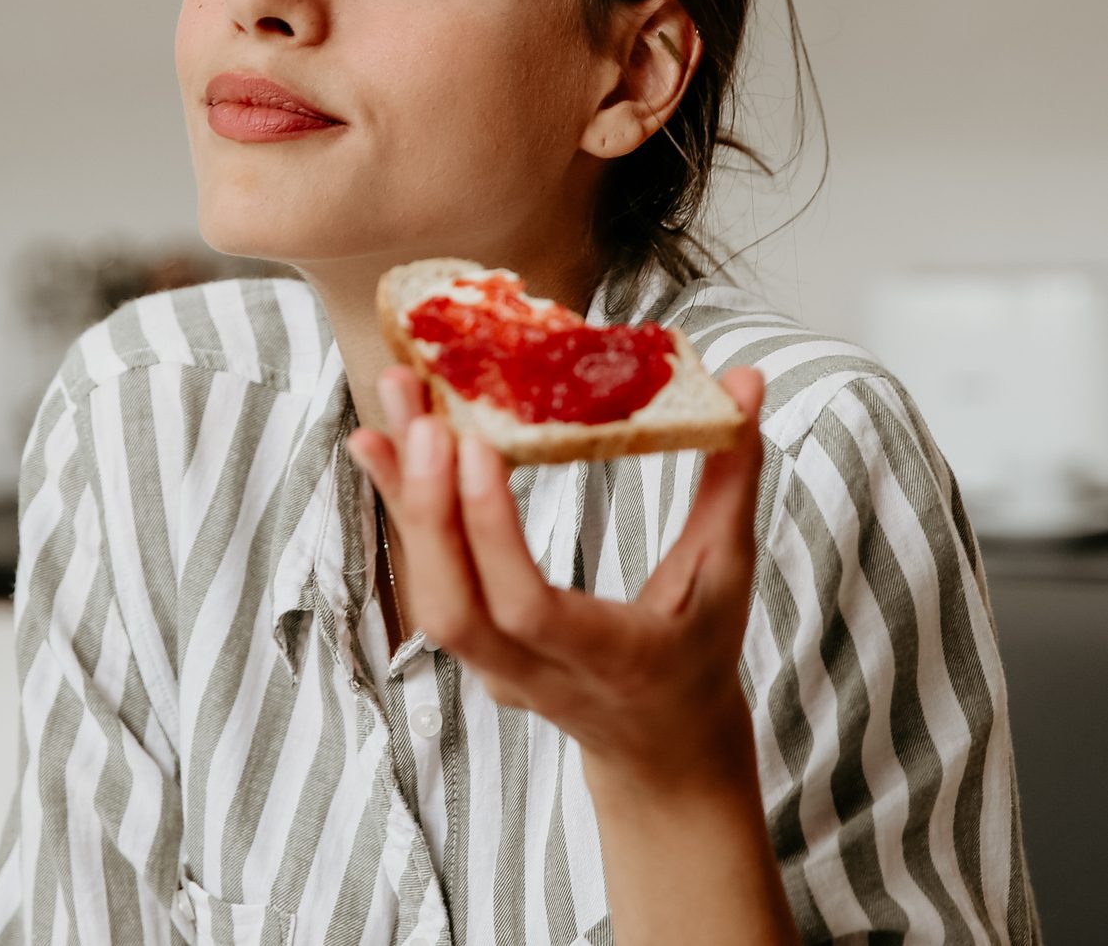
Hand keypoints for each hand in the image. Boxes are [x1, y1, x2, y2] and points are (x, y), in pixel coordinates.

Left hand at [345, 364, 767, 789]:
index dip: (493, 533)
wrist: (662, 747)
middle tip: (423, 416)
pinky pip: (425, 580)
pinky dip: (400, 509)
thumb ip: (733, 478)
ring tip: (392, 405)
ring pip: (427, 595)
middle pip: (456, 609)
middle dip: (428, 509)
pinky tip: (379, 441)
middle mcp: (536, 673)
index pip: (530, 610)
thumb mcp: (727, 573)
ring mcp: (492, 669)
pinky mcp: (468, 649)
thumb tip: (748, 380)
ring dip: (402, 497)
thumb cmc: (699, 652)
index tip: (477, 446)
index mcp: (611, 660)